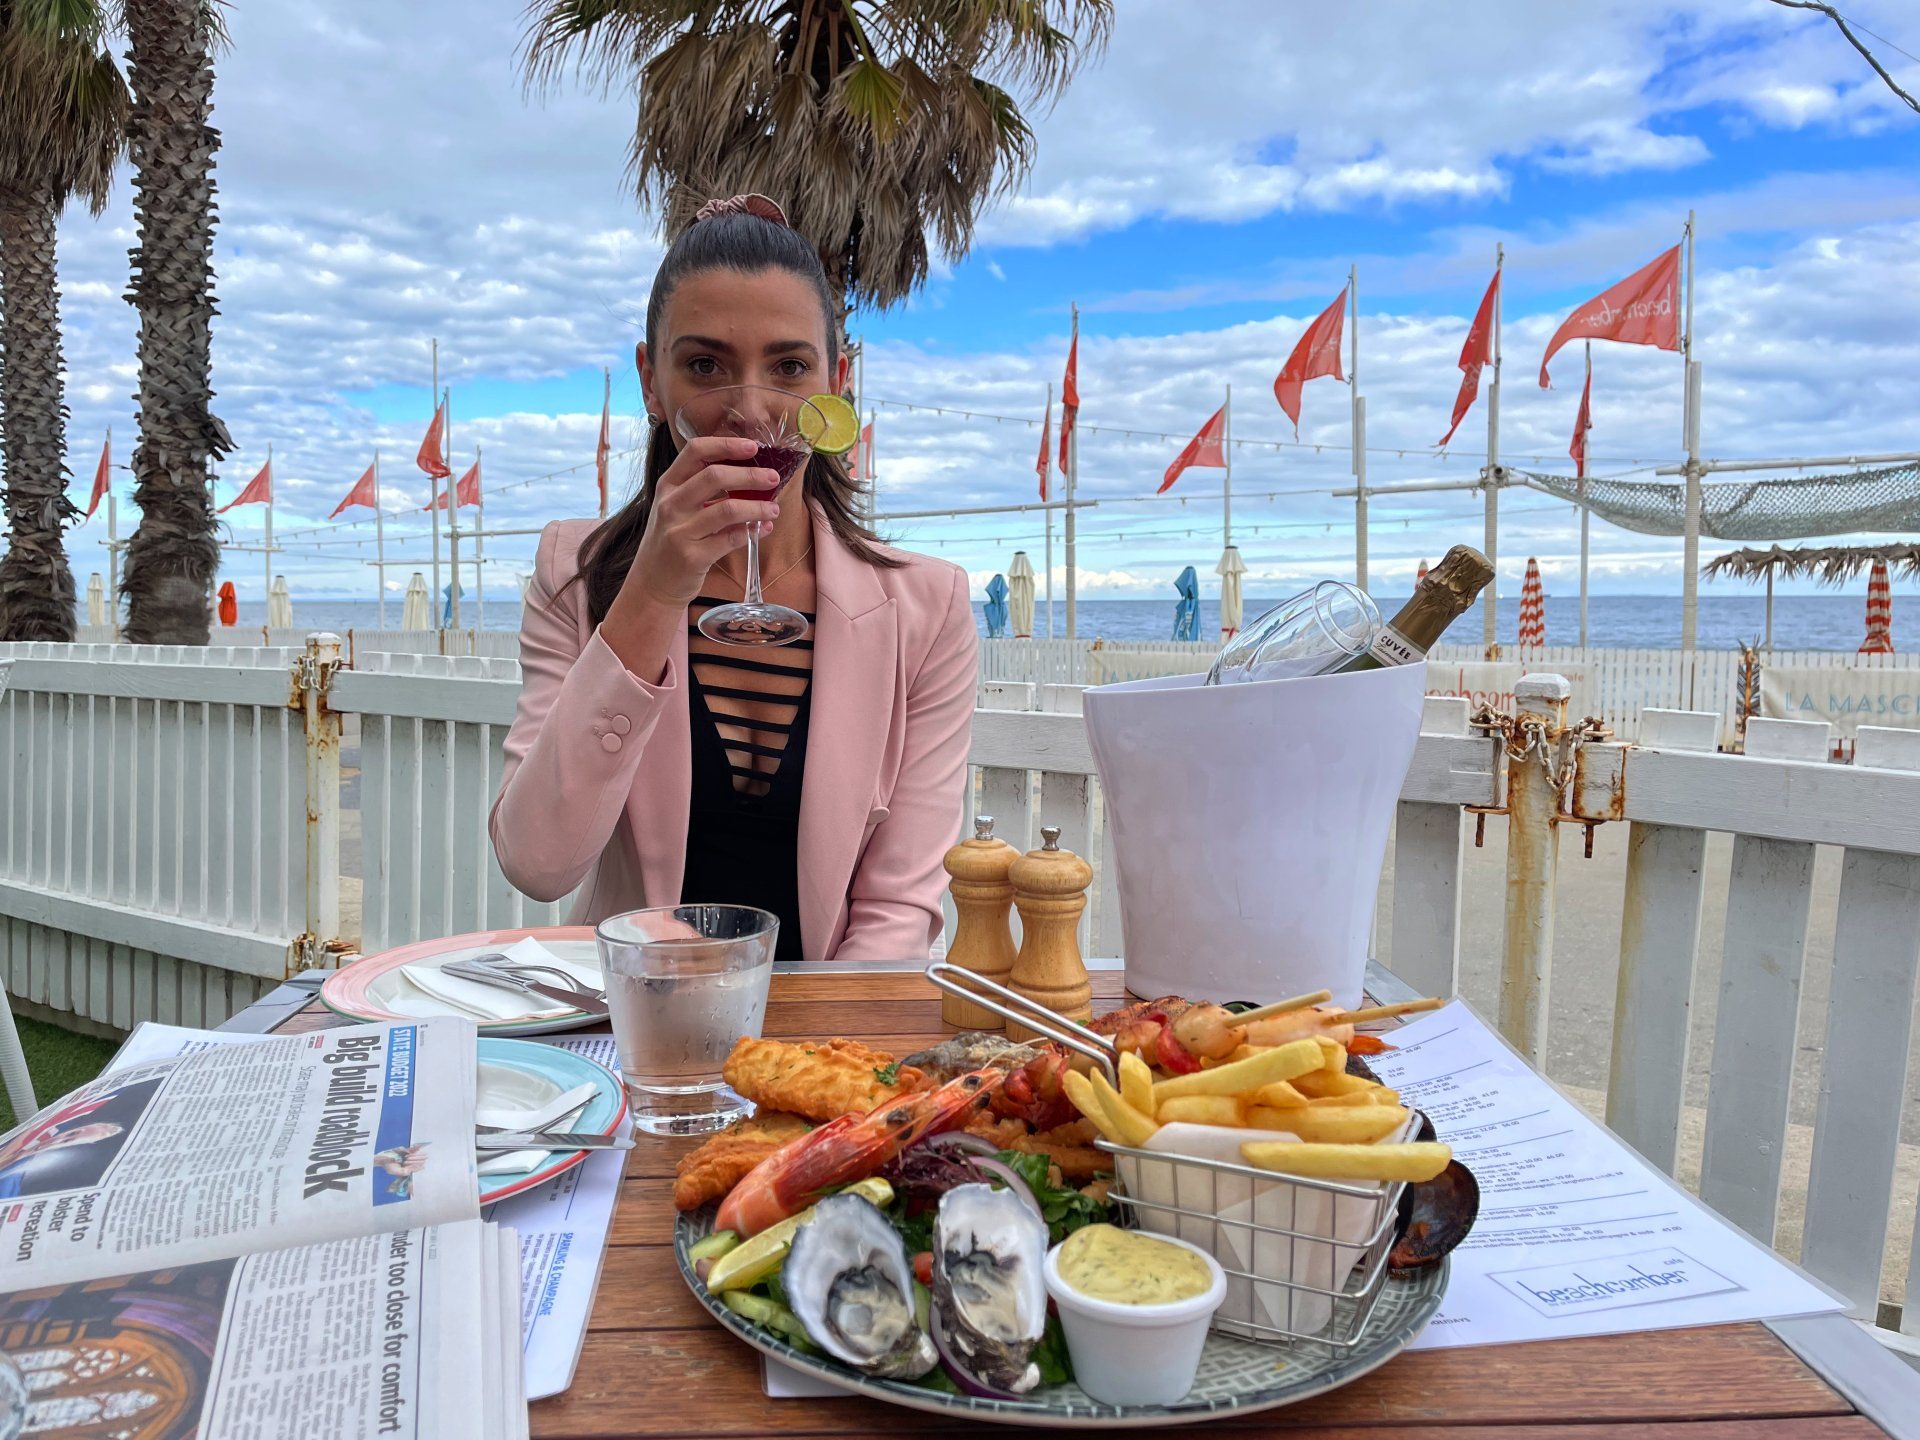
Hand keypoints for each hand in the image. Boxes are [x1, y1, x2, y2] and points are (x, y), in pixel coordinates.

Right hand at [623, 435, 780, 609]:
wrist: (652, 582)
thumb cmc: (672, 539)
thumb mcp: (677, 508)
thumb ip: (702, 489)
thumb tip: (749, 472)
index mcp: (668, 485)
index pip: (696, 451)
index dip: (726, 444)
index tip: (752, 446)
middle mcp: (671, 504)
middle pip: (715, 476)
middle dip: (750, 475)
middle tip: (773, 478)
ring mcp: (680, 531)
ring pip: (727, 509)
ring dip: (756, 507)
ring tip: (774, 508)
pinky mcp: (692, 556)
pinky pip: (730, 539)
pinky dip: (751, 532)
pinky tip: (763, 528)